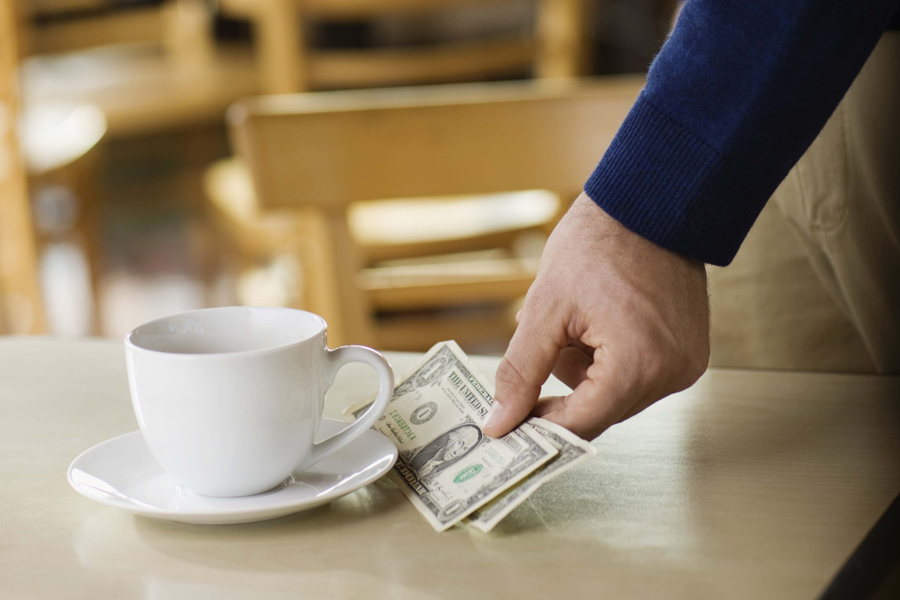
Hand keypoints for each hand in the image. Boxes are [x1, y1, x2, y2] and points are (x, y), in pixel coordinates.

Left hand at [482, 193, 709, 439]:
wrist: (648, 203)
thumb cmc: (598, 244)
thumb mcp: (544, 309)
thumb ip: (519, 373)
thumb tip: (499, 422)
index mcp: (637, 365)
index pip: (580, 423)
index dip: (539, 425)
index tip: (510, 421)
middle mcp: (671, 374)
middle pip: (599, 411)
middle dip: (565, 381)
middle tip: (548, 340)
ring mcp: (686, 364)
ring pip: (616, 395)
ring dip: (587, 369)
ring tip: (579, 320)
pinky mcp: (690, 353)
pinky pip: (639, 376)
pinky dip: (612, 359)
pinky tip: (602, 320)